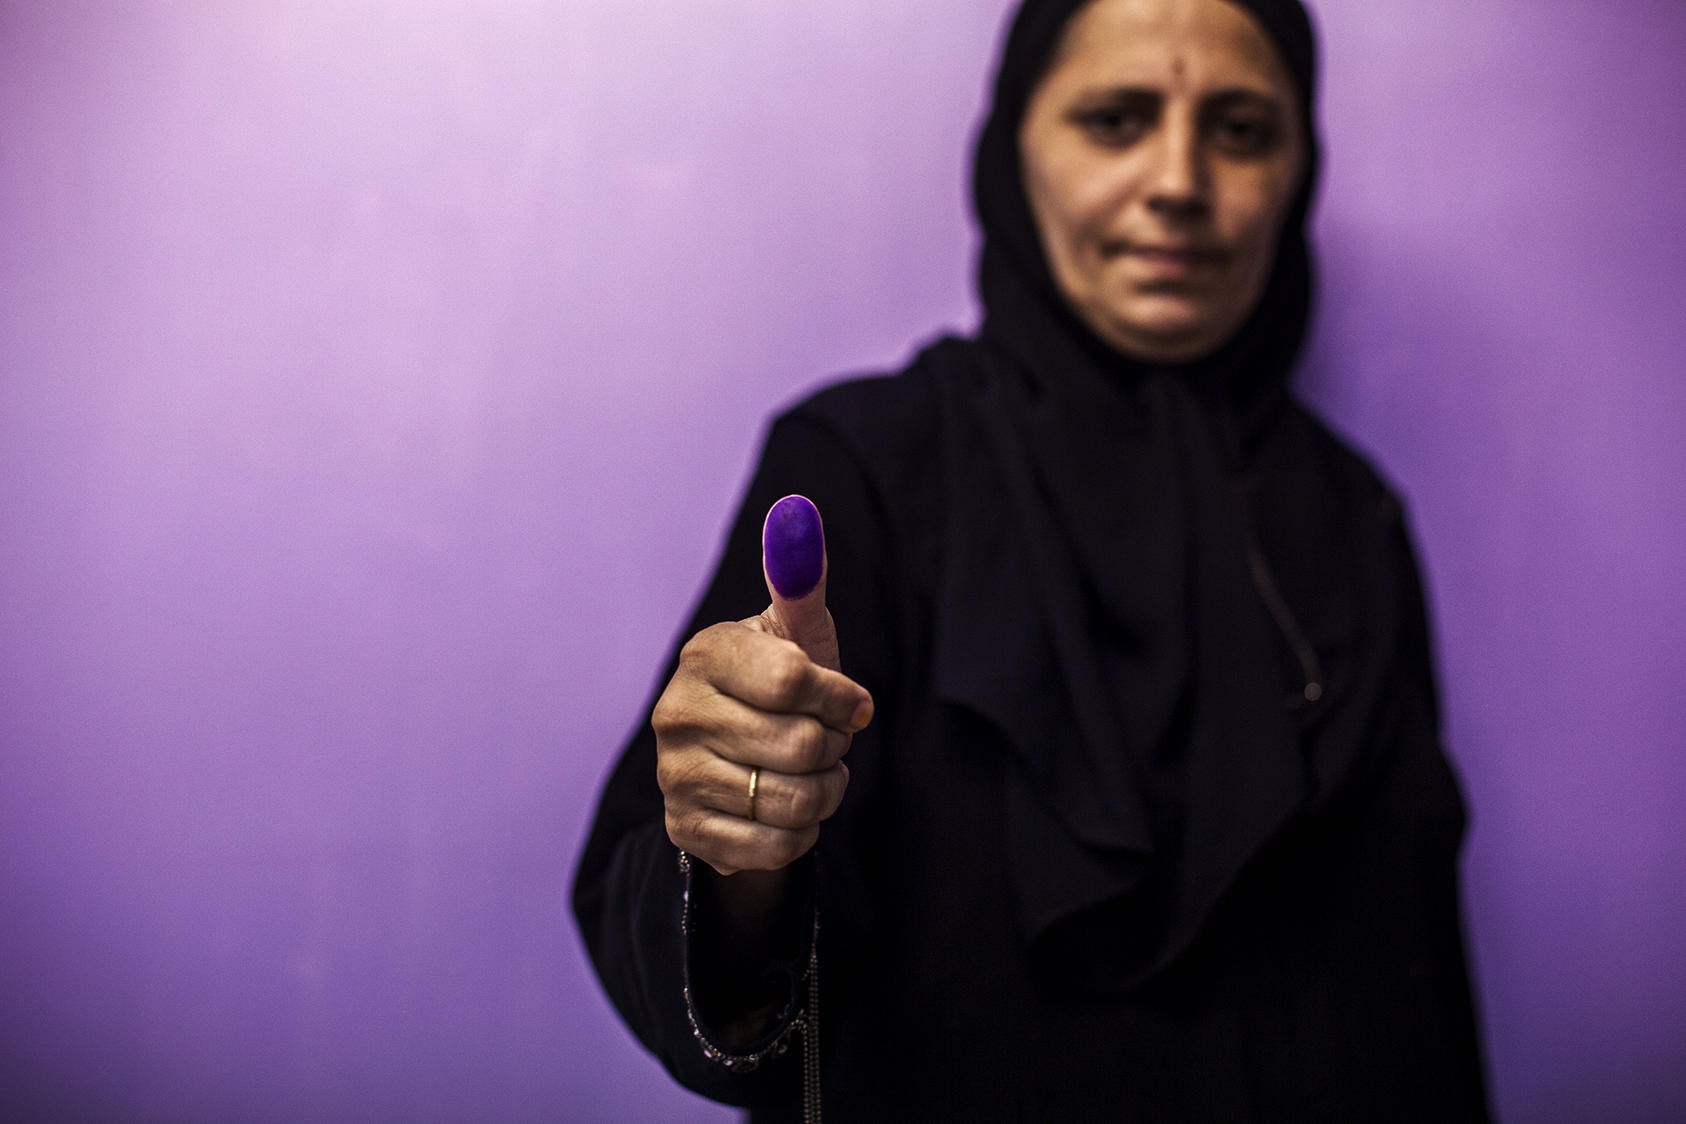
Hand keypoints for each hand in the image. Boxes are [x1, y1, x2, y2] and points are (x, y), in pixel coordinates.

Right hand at [653, 495, 872, 877]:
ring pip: (794, 801)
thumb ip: (799, 581)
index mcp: (705, 655)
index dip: (840, 698)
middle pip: (801, 746)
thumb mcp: (796, 637)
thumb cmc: (781, 690)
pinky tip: (788, 810)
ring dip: (825, 793)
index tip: (851, 703)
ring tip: (813, 775)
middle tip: (826, 741)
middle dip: (835, 749)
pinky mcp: (686, 832)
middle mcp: (676, 713)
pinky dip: (802, 833)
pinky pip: (777, 846)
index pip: (793, 680)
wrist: (741, 768)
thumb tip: (796, 512)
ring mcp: (675, 776)